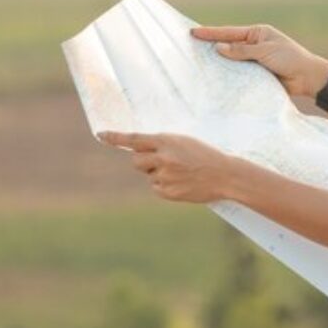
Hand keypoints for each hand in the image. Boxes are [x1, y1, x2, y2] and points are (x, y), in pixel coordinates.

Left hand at [97, 131, 236, 203]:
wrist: (226, 175)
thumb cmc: (206, 155)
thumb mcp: (185, 142)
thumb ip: (163, 145)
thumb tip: (140, 151)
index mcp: (167, 141)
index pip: (134, 139)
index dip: (116, 137)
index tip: (101, 135)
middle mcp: (163, 157)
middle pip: (136, 161)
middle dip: (143, 162)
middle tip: (160, 162)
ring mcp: (165, 176)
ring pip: (149, 175)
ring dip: (158, 174)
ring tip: (181, 173)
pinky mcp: (168, 192)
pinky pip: (156, 188)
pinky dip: (166, 186)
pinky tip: (182, 183)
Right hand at [189, 22, 327, 98]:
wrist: (308, 78)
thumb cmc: (290, 59)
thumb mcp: (265, 51)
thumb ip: (242, 51)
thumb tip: (218, 48)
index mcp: (257, 34)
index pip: (229, 33)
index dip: (211, 33)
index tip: (193, 32)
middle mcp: (254, 46)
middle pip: (228, 46)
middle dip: (211, 47)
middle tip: (189, 47)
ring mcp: (254, 61)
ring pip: (232, 61)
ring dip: (219, 63)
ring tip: (197, 64)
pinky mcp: (256, 75)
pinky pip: (239, 74)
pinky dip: (228, 76)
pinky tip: (215, 78)